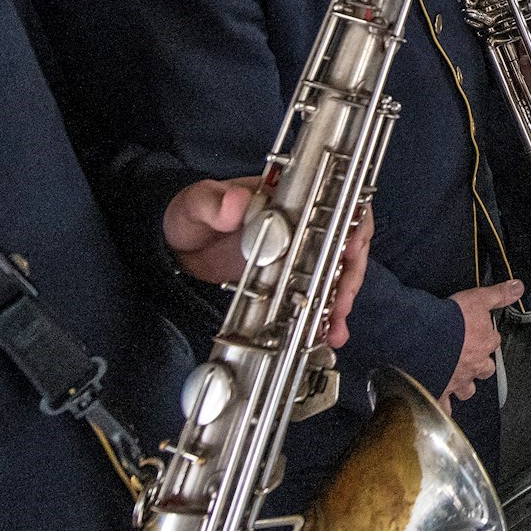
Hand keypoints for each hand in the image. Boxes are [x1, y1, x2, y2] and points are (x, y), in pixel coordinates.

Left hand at [164, 186, 371, 346]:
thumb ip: (213, 203)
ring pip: (336, 271)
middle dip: (350, 272)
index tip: (350, 247)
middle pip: (347, 241)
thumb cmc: (191, 216)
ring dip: (341, 298)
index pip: (337, 201)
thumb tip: (236, 202)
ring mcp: (298, 253)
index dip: (352, 223)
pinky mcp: (290, 280)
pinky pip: (317, 294)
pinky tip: (326, 334)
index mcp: (288, 197)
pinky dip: (325, 314)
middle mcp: (302, 223)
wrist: (178, 250)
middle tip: (341, 299)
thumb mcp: (196, 204)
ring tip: (335, 325)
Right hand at [444, 279, 523, 403]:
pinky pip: (445, 405)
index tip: (478, 331)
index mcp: (485, 343)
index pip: (493, 340)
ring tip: (458, 379)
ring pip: (468, 390)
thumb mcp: (477, 298)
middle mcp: (475, 365)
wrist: (424, 338)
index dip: (487, 336)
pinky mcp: (441, 391)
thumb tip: (520, 287)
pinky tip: (439, 401)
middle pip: (485, 369)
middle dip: (481, 365)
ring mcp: (458, 380)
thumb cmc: (452, 318)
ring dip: (465, 386)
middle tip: (471, 358)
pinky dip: (443, 405)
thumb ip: (499, 295)